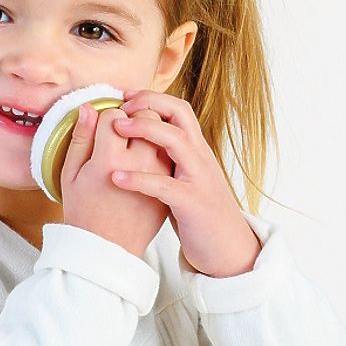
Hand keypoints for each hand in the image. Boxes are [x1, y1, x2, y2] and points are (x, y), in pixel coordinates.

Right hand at [59, 104, 171, 258]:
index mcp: (108, 160)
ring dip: (151, 129)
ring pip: (165, 131)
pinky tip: (145, 157)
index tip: (101, 127)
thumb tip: (89, 107)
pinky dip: (161, 148)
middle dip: (134, 115)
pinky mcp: (170, 184)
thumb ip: (80, 139)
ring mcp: (159, 174)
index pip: (113, 115)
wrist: (108, 249)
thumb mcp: (71, 176)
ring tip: (135, 141)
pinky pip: (171, 152)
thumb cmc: (84, 213)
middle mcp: (138, 163)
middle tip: (122, 128)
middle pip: (145, 116)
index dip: (105, 115)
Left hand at [109, 90, 261, 277]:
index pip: (179, 110)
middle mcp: (200, 158)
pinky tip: (116, 179)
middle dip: (148, 103)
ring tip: (116, 129)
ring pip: (176, 141)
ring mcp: (199, 179)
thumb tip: (145, 140)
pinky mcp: (193, 204)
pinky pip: (165, 186)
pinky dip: (140, 180)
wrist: (229, 248)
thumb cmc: (200, 214)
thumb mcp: (186, 179)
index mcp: (196, 151)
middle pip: (180, 115)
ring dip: (144, 129)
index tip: (125, 97)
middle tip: (119, 106)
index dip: (152, 98)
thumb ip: (170, 159)